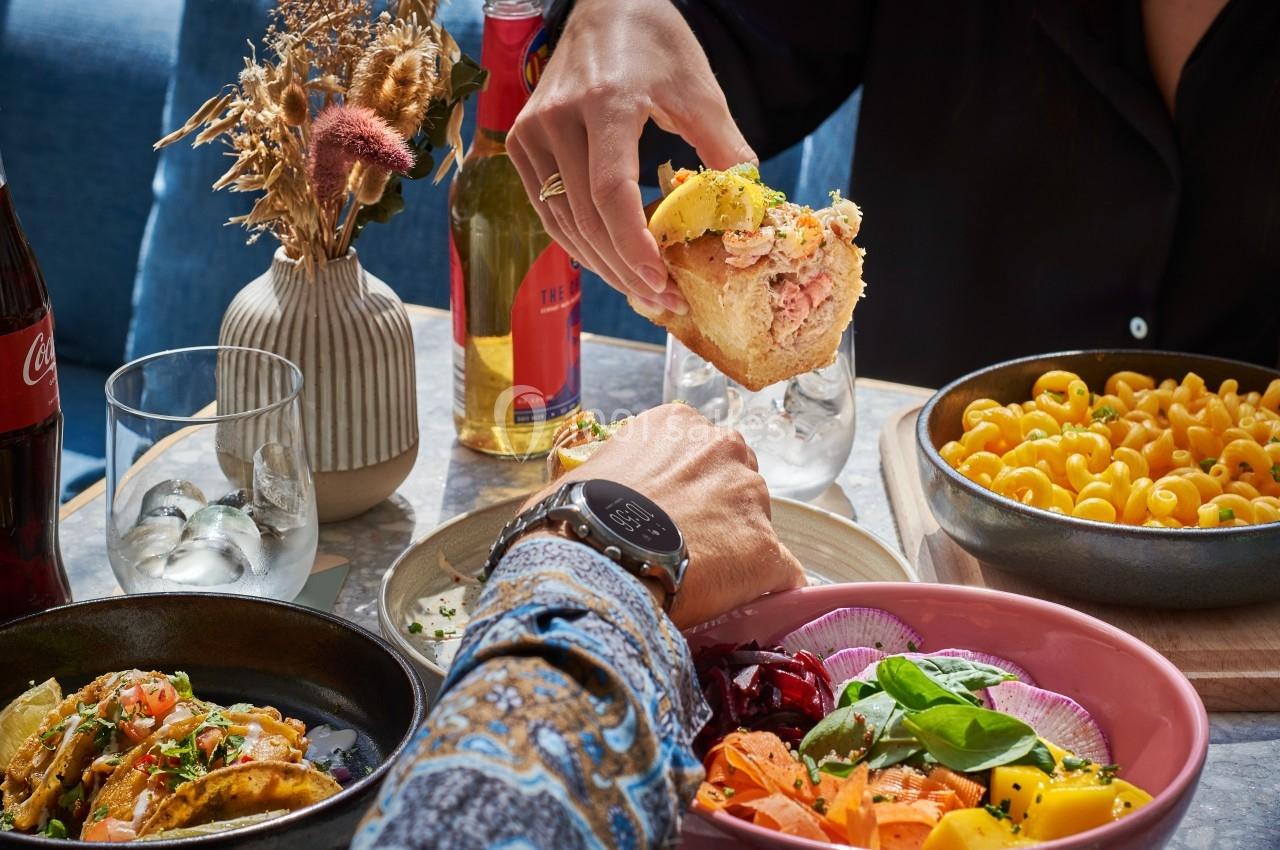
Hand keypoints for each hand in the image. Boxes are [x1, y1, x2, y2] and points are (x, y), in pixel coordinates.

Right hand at [507, 0, 756, 315]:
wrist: (604, 4)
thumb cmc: (656, 43)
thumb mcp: (700, 89)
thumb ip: (724, 149)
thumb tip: (747, 211)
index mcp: (605, 103)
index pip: (610, 193)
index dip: (634, 247)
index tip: (662, 282)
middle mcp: (558, 120)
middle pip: (585, 218)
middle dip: (625, 270)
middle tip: (664, 300)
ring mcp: (532, 132)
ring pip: (562, 222)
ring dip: (602, 264)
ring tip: (643, 292)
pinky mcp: (522, 143)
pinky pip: (548, 209)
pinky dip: (580, 242)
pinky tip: (611, 261)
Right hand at [521, 404, 804, 628]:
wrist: (587, 558)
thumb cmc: (570, 517)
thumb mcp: (586, 473)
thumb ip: (613, 475)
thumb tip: (598, 502)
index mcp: (676, 423)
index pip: (696, 453)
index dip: (681, 490)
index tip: (666, 515)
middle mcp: (723, 447)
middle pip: (732, 484)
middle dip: (714, 515)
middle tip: (680, 549)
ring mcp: (750, 497)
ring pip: (755, 527)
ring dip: (735, 551)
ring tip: (697, 584)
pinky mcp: (766, 549)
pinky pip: (780, 573)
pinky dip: (764, 590)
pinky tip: (738, 607)